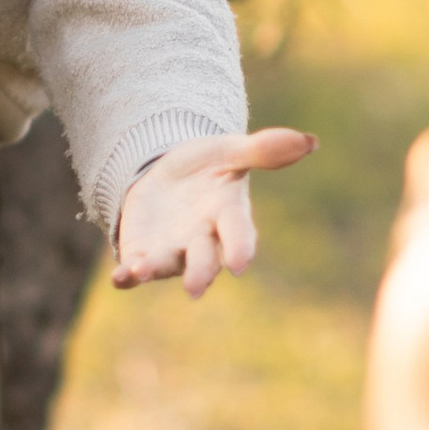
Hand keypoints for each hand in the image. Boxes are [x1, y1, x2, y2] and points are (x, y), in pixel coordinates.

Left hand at [112, 127, 315, 297]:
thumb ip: (263, 150)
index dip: (240, 248)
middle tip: (195, 288)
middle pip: (203, 259)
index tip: (241, 263)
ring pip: (166, 266)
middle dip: (200, 272)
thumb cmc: (209, 166)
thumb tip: (309, 141)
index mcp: (228, 215)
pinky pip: (134, 270)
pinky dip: (127, 276)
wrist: (168, 174)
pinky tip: (119, 278)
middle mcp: (202, 240)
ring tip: (141, 271)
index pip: (239, 234)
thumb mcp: (231, 151)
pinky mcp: (142, 252)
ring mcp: (171, 249)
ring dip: (154, 270)